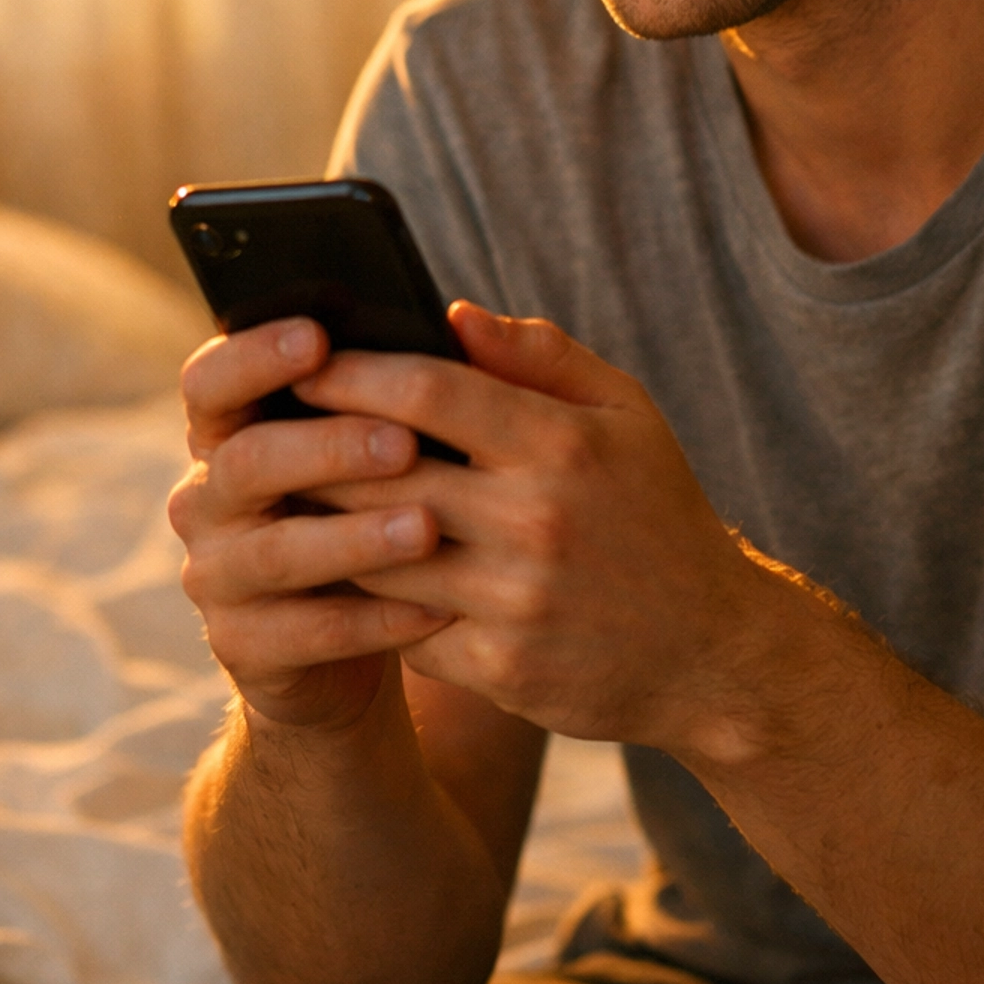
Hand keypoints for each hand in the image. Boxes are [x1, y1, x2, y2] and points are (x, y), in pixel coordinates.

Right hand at [169, 319, 451, 730]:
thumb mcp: (393, 443)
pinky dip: (373, 620)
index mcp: (232, 430)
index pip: (210, 381)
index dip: (254, 356)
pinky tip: (436, 607)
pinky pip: (303, 633)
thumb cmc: (381, 505)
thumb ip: (420, 383)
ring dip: (354, 538)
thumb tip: (465, 319)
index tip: (318, 336)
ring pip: (274, 553)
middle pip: (245, 461)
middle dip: (326, 448)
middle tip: (406, 443)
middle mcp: (209, 497)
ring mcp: (217, 575)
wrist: (360, 633)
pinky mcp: (243, 646)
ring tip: (429, 528)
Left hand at [295, 303, 765, 751]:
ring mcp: (516, 601)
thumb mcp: (628, 416)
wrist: (717, 654)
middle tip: (266, 429)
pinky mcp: (502, 669)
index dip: (353, 372)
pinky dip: (371, 605)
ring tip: (284, 500)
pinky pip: (404, 629)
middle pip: (383, 473)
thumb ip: (541, 357)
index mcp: (563, 445)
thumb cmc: (659, 515)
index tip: (302, 361)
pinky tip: (342, 580)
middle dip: (313, 449)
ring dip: (323, 529)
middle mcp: (536, 521)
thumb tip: (453, 314)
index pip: (429, 390)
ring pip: (378, 556)